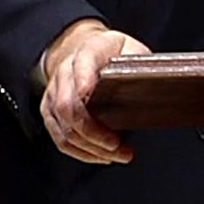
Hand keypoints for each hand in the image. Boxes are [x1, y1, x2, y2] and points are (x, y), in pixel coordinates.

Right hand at [39, 18, 151, 163]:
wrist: (82, 49)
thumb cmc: (111, 52)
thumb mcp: (130, 48)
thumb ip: (137, 62)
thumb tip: (152, 84)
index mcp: (87, 51)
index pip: (82, 64)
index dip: (83, 80)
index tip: (89, 94)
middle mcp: (65, 72)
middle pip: (68, 106)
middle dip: (92, 131)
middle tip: (117, 145)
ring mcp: (54, 93)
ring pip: (64, 127)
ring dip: (90, 148)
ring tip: (117, 155)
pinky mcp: (50, 112)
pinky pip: (61, 139)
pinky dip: (82, 152)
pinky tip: (101, 156)